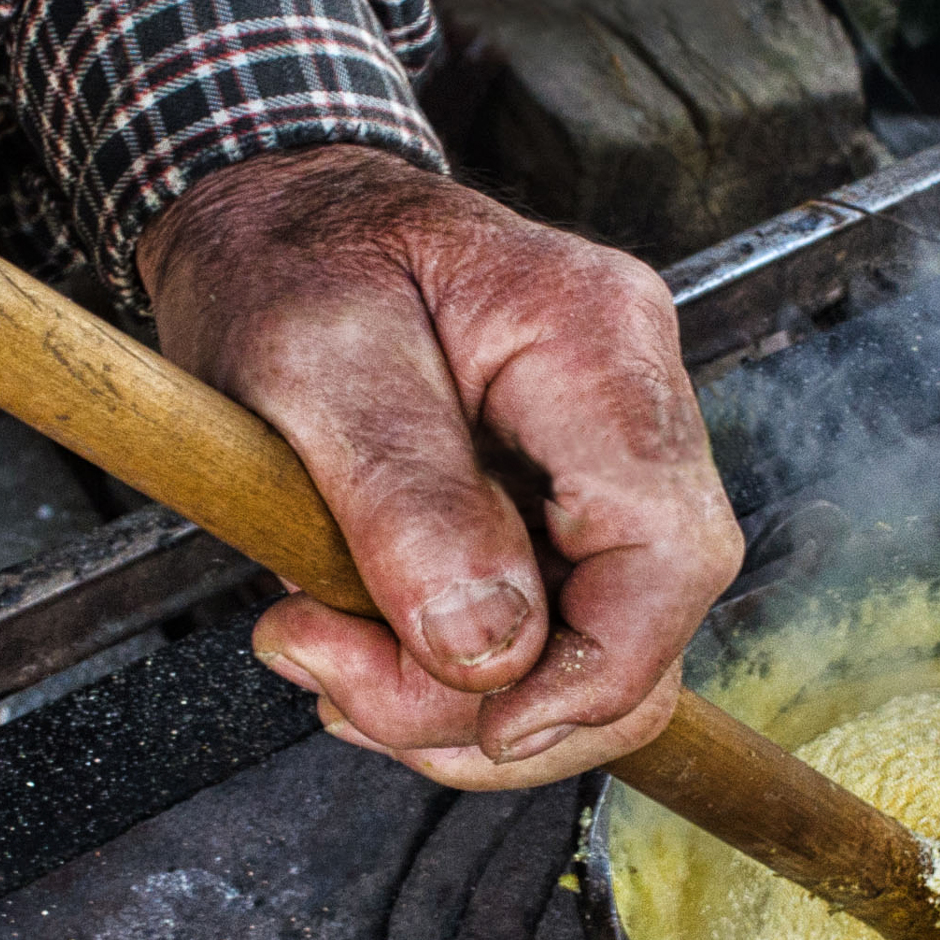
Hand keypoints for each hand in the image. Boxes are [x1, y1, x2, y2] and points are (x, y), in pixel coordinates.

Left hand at [134, 147, 741, 788]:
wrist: (269, 216)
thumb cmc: (285, 260)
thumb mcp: (311, 363)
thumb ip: (405, 498)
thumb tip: (488, 647)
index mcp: (594, 340)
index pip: (670, 552)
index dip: (594, 672)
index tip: (480, 722)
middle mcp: (629, 399)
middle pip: (642, 624)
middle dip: (497, 704)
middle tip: (336, 688)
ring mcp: (601, 456)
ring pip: (594, 648)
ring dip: (459, 701)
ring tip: (323, 660)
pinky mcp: (557, 501)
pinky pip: (544, 627)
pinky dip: (450, 672)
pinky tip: (357, 647)